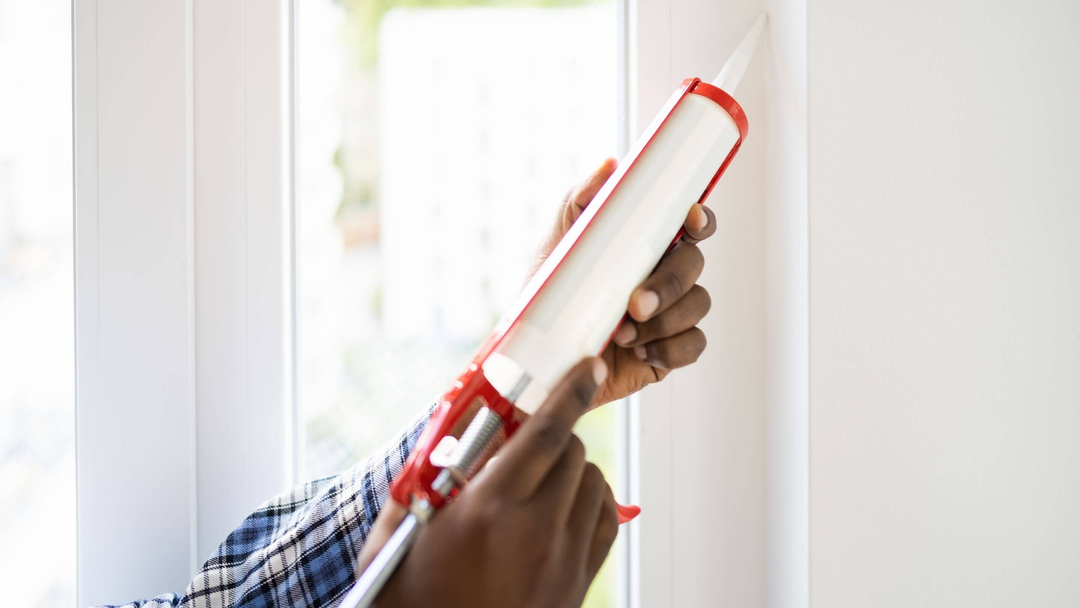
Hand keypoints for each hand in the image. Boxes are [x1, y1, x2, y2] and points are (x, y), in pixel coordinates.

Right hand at [359, 358, 618, 607]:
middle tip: (521, 446)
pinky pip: (605, 521)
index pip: (547, 433)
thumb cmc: (407, 596)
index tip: (588, 365)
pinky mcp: (576, 585)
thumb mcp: (400, 530)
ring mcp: (563, 561)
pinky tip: (561, 508)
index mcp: (488, 510)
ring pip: (593, 483)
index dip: (571, 392)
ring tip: (535, 484)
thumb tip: (456, 430)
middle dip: (552, 436)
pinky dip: (590, 502)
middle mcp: (536, 531)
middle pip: (574, 452)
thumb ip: (426, 474)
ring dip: (569, 470)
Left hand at [530, 158, 715, 405]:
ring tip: (623, 334)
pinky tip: (642, 352)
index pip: (688, 224)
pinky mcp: (669, 351)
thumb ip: (579, 201)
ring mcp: (670, 314)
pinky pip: (694, 345)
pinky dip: (671, 349)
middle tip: (635, 304)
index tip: (691, 219)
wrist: (539, 360)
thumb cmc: (548, 299)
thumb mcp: (556, 246)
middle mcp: (663, 276)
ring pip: (699, 304)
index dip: (700, 219)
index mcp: (645, 246)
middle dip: (669, 283)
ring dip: (665, 320)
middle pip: (694, 264)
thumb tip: (610, 165)